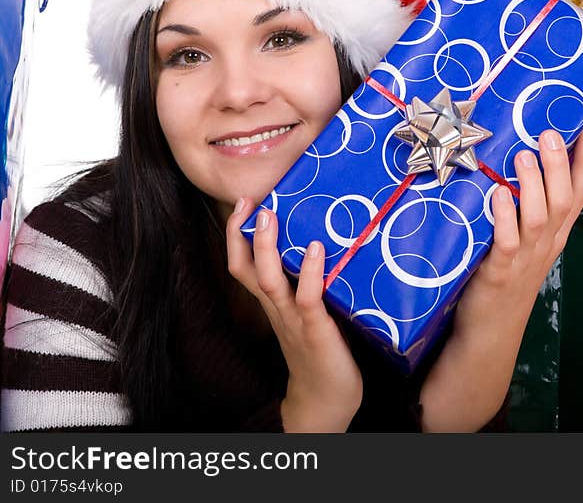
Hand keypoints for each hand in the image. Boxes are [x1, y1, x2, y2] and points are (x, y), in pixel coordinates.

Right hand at [226, 199, 362, 431]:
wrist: (326, 399)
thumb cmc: (321, 351)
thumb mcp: (309, 313)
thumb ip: (308, 285)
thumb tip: (323, 244)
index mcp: (273, 304)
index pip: (244, 267)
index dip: (238, 236)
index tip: (242, 205)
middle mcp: (277, 310)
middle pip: (246, 270)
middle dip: (242, 234)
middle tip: (247, 201)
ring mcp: (294, 320)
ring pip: (269, 281)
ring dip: (266, 248)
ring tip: (269, 216)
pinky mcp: (316, 331)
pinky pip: (307, 299)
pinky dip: (309, 273)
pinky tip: (314, 249)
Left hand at [419, 127, 582, 430]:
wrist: (491, 332)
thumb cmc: (505, 280)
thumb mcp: (526, 244)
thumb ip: (529, 210)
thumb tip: (523, 167)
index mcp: (555, 235)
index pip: (578, 194)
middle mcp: (546, 243)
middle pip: (563, 200)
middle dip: (560, 165)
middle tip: (550, 134)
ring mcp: (525, 258)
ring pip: (538, 217)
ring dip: (532, 185)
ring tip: (524, 157)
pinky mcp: (500, 272)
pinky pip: (507, 242)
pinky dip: (505, 218)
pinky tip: (498, 196)